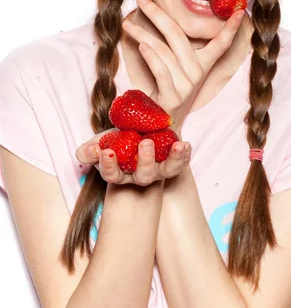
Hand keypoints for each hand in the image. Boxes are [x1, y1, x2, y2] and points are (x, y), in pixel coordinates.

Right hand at [75, 128, 191, 185]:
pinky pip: (182, 162)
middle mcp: (140, 175)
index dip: (108, 166)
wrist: (136, 131)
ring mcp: (158, 170)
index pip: (112, 175)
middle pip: (144, 176)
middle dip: (146, 161)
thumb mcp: (98, 143)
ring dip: (174, 159)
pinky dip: (186, 155)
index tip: (107, 152)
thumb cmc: (115, 141)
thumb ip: (88, 151)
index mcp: (119, 174)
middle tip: (145, 143)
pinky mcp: (172, 161)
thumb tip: (93, 151)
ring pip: (167, 171)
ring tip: (178, 145)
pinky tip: (186, 144)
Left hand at [122, 0, 245, 130]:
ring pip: (164, 51)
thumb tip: (160, 20)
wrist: (162, 125)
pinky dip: (150, 56)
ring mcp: (186, 85)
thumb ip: (173, 49)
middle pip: (179, 36)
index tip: (240, 11)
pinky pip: (161, 70)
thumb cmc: (167, 92)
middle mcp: (197, 73)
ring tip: (128, 24)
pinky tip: (141, 46)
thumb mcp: (177, 70)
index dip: (231, 28)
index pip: (221, 43)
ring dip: (143, 34)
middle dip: (159, 14)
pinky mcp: (172, 96)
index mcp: (203, 65)